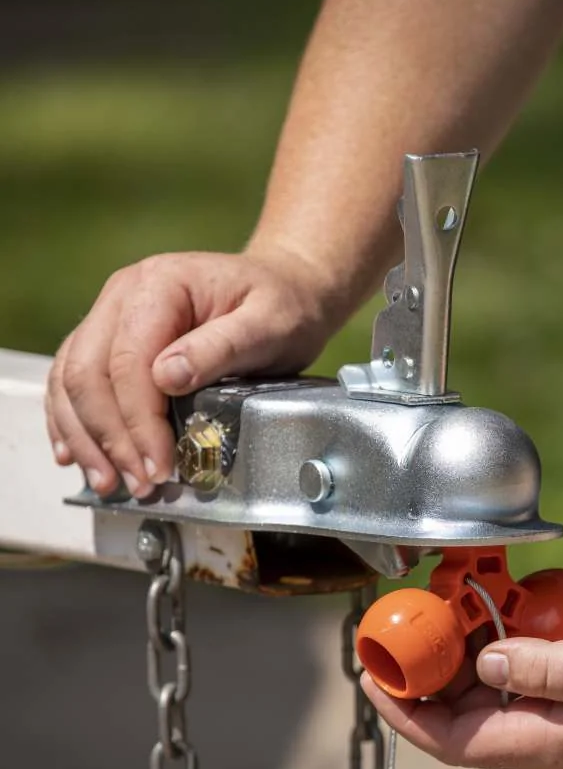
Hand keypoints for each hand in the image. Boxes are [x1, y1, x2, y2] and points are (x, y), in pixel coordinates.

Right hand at [46, 246, 335, 497]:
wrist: (285, 288)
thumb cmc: (282, 305)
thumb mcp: (268, 325)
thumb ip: (220, 347)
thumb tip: (167, 377)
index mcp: (159, 286)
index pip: (128, 362)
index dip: (138, 422)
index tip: (159, 464)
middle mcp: (123, 296)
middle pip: (88, 373)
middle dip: (109, 438)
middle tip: (139, 483)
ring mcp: (112, 316)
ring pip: (71, 380)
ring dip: (86, 437)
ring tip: (109, 482)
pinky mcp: (112, 340)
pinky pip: (72, 380)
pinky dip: (73, 420)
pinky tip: (76, 453)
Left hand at [361, 613, 562, 768]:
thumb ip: (546, 667)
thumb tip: (484, 659)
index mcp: (547, 746)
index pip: (451, 741)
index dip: (403, 711)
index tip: (370, 674)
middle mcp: (544, 743)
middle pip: (460, 717)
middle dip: (426, 674)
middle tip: (405, 625)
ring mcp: (558, 726)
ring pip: (486, 696)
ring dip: (461, 656)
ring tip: (447, 609)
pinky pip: (517, 681)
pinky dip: (498, 649)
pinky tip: (500, 614)